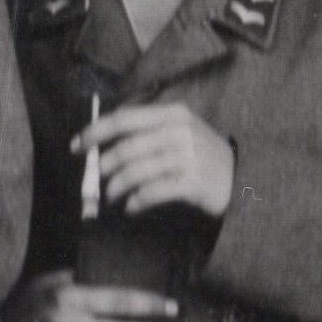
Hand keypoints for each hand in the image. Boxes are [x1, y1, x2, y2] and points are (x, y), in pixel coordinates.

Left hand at [74, 103, 235, 216]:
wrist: (246, 180)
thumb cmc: (203, 156)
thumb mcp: (180, 132)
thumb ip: (146, 131)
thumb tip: (100, 142)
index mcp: (173, 114)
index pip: (122, 119)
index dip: (94, 132)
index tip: (75, 146)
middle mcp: (181, 132)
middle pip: (125, 148)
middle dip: (103, 166)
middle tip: (97, 179)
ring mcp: (189, 157)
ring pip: (135, 172)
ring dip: (116, 188)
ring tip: (112, 197)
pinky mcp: (194, 183)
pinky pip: (151, 192)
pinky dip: (135, 202)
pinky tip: (131, 207)